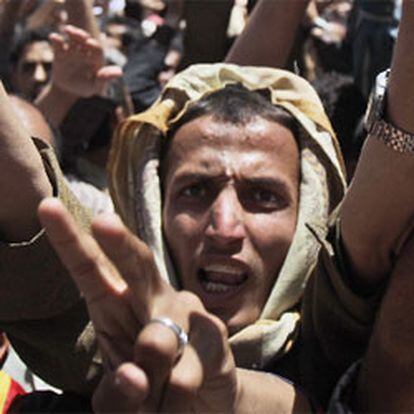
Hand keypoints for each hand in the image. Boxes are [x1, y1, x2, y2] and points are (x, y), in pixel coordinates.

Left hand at [38, 198, 238, 412]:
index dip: (69, 239)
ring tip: (154, 401)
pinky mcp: (214, 333)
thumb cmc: (153, 386)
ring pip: (156, 341)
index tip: (47, 207)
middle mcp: (153, 296)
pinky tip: (180, 399)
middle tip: (103, 223)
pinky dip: (172, 401)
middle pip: (137, 264)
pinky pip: (183, 374)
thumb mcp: (122, 395)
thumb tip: (137, 378)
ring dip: (148, 384)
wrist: (206, 400)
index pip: (90, 267)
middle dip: (119, 244)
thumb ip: (118, 392)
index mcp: (118, 302)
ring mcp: (187, 311)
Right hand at [49, 25, 121, 97]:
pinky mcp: (60, 53)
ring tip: (67, 30)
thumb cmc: (85, 88)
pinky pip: (58, 44)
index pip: (97, 50)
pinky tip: (53, 37)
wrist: (68, 91)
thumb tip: (120, 72)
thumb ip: (105, 78)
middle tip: (77, 33)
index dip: (94, 46)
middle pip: (84, 39)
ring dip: (71, 32)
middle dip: (81, 35)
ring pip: (72, 38)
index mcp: (96, 59)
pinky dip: (56, 39)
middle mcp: (85, 52)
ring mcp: (73, 51)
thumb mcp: (96, 87)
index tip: (89, 43)